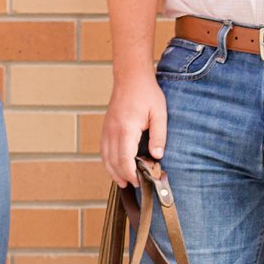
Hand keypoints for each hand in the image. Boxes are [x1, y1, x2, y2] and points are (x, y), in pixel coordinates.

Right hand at [101, 70, 165, 187]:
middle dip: (122, 176)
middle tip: (134, 186)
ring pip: (105, 157)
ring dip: (113, 171)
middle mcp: (113, 131)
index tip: (139, 182)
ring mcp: (107, 129)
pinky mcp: (106, 127)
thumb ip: (159, 136)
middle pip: (113, 161)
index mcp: (126, 129)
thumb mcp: (159, 114)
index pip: (124, 159)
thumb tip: (157, 156)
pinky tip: (115, 167)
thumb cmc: (147, 93)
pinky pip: (103, 149)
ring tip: (124, 182)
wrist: (131, 77)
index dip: (130, 174)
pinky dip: (108, 161)